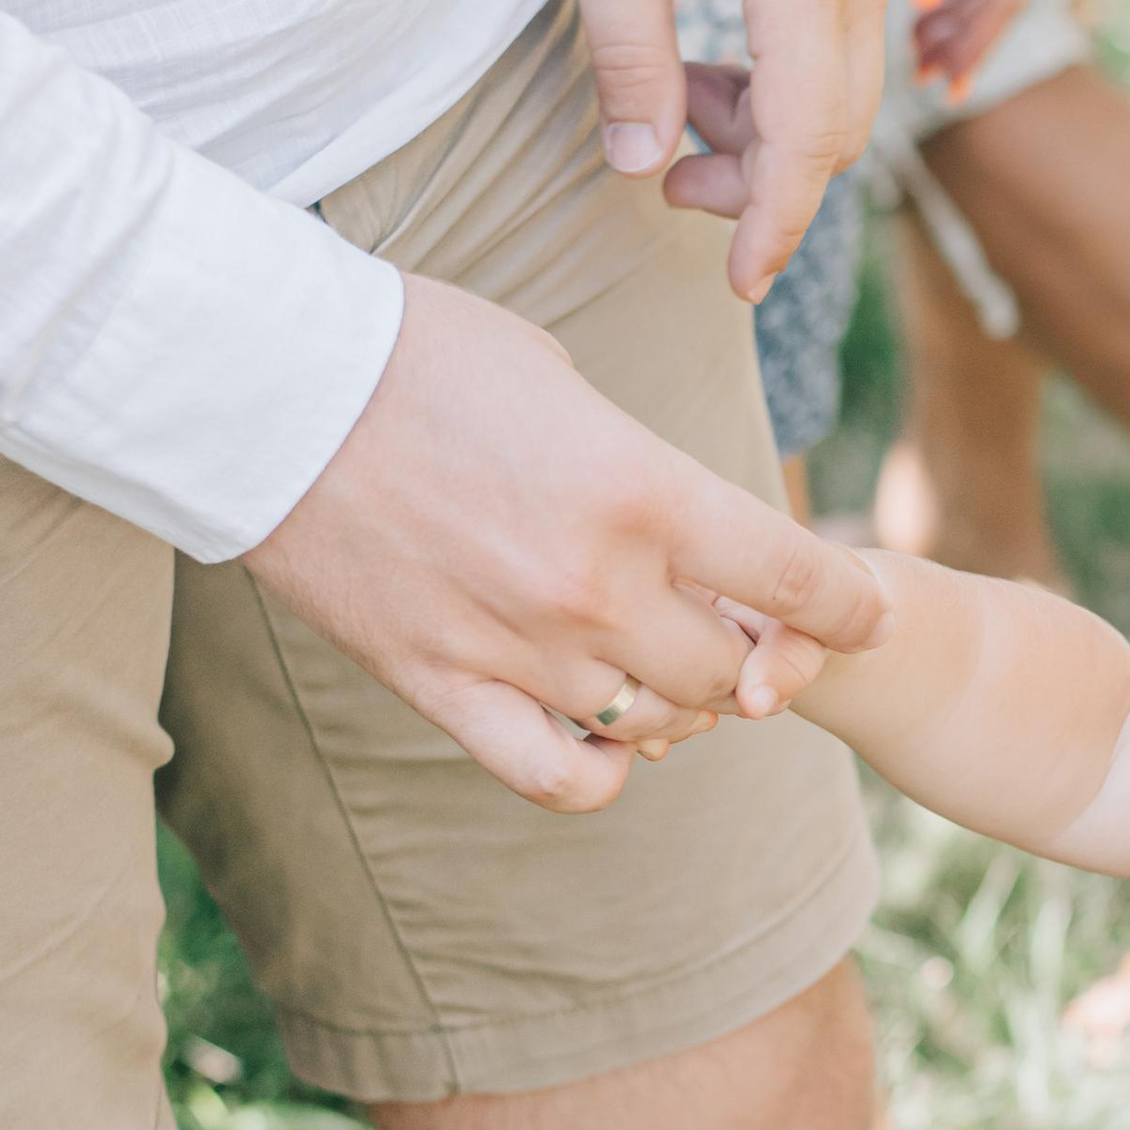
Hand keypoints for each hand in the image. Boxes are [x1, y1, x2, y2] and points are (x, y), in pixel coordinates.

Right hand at [245, 273, 885, 809]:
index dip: (846, 606)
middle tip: (731, 631)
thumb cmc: (413, 352)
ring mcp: (518, 648)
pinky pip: (555, 777)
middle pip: (728, 670)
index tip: (865, 613)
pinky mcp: (442, 687)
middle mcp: (594, 586)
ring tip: (660, 671)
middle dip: (748, 655)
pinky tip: (602, 742)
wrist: (265, 386)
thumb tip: (677, 527)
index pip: (794, 578)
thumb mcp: (562, 382)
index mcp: (640, 492)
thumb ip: (637, 470)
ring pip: (653, 727)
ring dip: (676, 707)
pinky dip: (598, 773)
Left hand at [557, 0, 893, 303]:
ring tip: (680, 111)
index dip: (772, 221)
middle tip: (671, 183)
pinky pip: (834, 50)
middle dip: (762, 183)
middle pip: (838, 129)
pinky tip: (713, 70)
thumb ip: (627, 60)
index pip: (808, 133)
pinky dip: (781, 87)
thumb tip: (640, 166)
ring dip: (768, 133)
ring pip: (842, 96)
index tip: (740, 286)